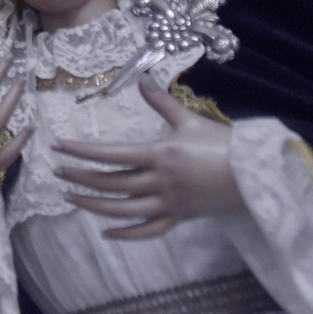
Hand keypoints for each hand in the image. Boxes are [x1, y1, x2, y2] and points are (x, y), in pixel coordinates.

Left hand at [54, 76, 241, 238]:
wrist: (256, 175)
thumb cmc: (223, 144)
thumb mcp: (190, 119)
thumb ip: (162, 101)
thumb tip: (143, 79)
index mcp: (159, 155)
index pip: (110, 154)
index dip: (82, 152)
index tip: (59, 148)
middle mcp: (159, 182)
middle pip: (111, 183)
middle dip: (80, 178)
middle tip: (57, 172)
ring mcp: (168, 204)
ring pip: (122, 210)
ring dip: (93, 205)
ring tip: (70, 198)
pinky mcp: (179, 218)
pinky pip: (148, 231)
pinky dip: (126, 234)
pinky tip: (106, 232)